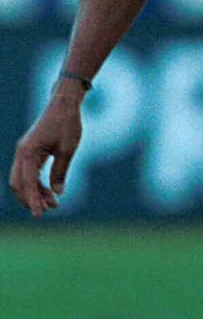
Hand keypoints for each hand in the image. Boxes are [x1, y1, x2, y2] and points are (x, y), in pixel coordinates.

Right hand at [9, 80, 86, 216]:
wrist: (64, 104)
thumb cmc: (67, 123)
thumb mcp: (67, 149)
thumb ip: (60, 171)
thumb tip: (57, 192)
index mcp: (28, 152)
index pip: (27, 183)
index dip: (33, 200)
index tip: (40, 214)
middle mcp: (22, 153)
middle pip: (19, 184)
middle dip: (31, 199)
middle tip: (48, 209)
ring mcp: (24, 152)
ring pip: (23, 180)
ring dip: (35, 192)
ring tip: (54, 203)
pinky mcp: (30, 152)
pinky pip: (29, 173)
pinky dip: (37, 184)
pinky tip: (50, 192)